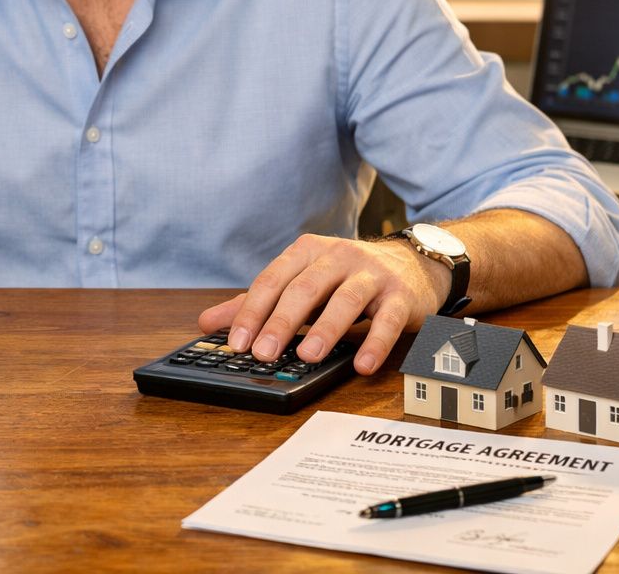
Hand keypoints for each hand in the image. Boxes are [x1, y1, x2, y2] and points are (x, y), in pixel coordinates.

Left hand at [197, 233, 446, 375]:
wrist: (411, 264)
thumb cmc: (346, 278)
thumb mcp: (301, 283)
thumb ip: (258, 304)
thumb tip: (207, 323)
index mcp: (306, 253)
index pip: (272, 281)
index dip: (252, 312)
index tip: (236, 343)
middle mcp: (338, 257)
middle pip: (304, 288)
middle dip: (281, 321)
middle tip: (263, 352)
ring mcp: (371, 274)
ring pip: (345, 299)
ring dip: (326, 329)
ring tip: (307, 356)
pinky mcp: (401, 295)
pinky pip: (388, 319)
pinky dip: (376, 342)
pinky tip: (362, 365)